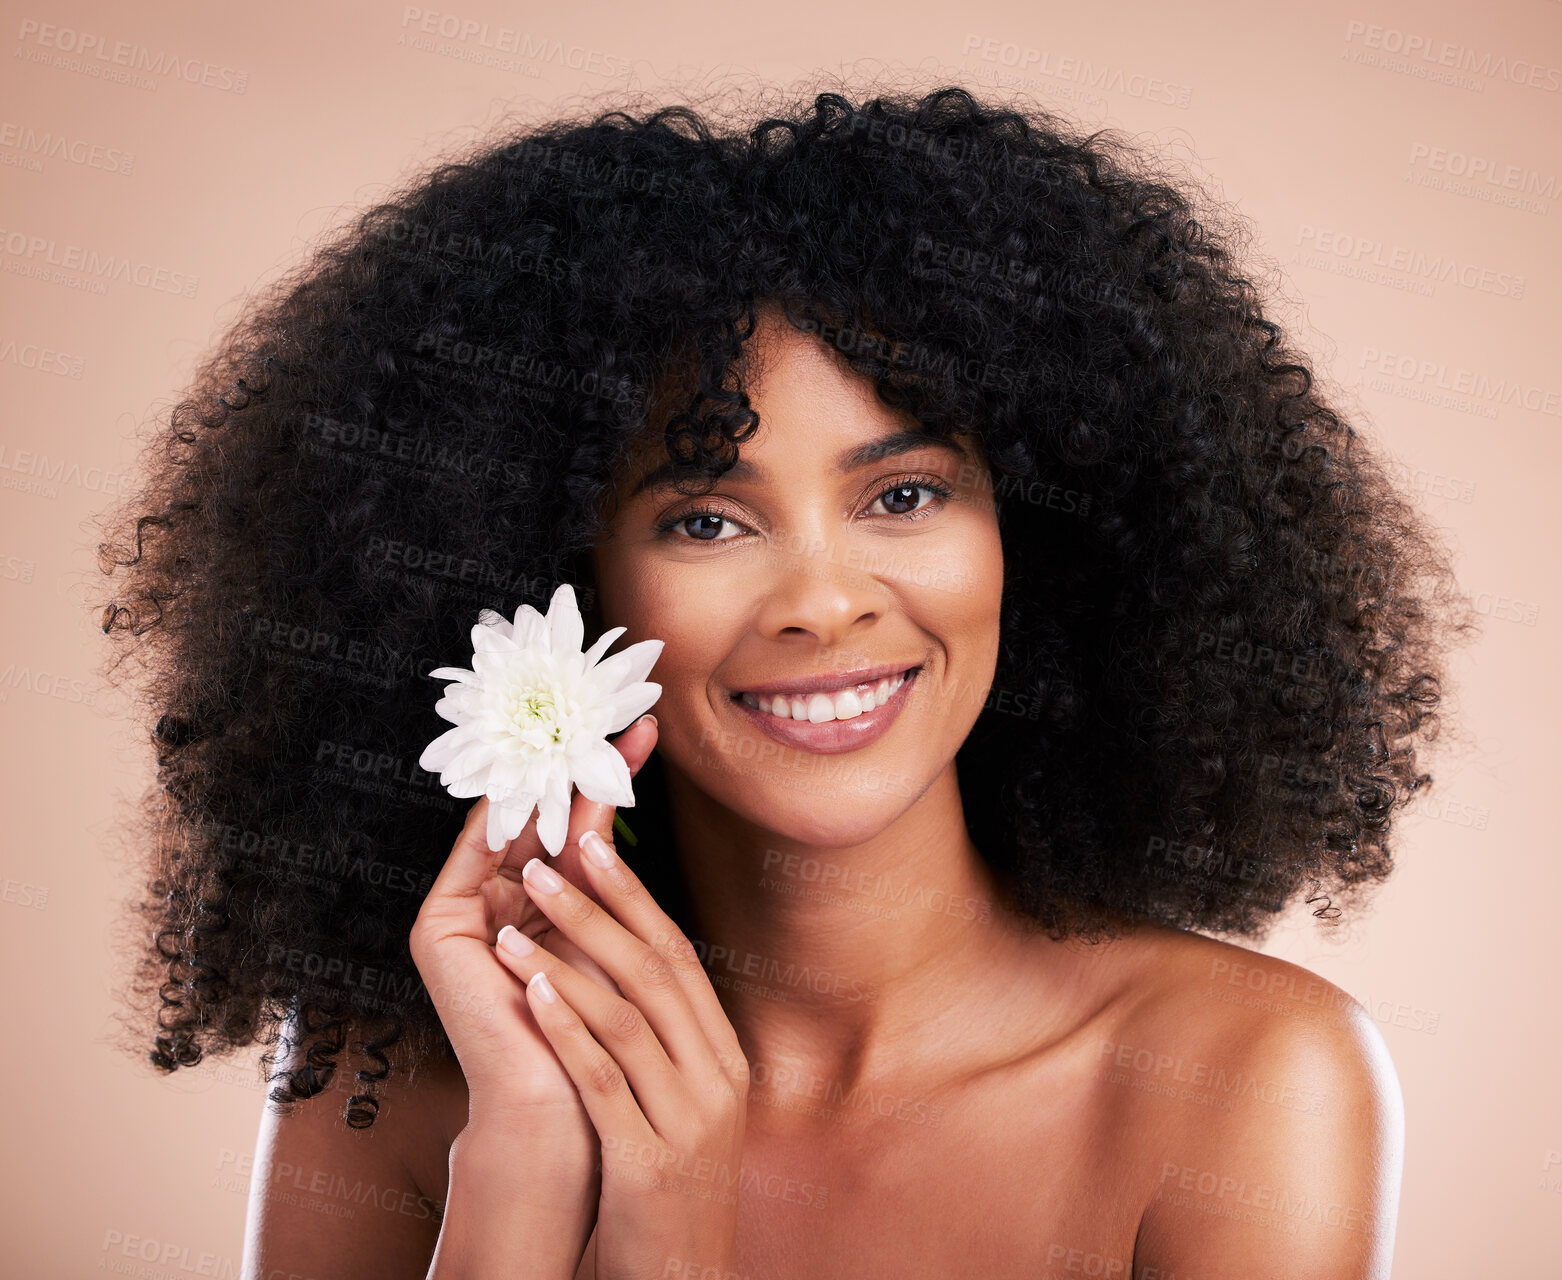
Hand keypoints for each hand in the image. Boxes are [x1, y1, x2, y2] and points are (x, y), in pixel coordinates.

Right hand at [407, 713, 659, 1144]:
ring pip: (511, 827)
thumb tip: (619, 783)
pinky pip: (475, 854)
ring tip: (591, 724)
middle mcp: (498, 902)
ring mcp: (463, 914)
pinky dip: (503, 812)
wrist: (570, 1108)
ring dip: (547, 774)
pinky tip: (537, 768)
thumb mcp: (609, 929)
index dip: (608, 776)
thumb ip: (600, 867)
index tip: (647, 728)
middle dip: (582, 763)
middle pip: (541, 817)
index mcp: (541, 906)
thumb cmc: (603, 1031)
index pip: (574, 826)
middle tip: (628, 712)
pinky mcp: (437, 929)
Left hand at [492, 815, 748, 1279]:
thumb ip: (667, 1038)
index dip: (636, 897)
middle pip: (657, 972)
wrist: (684, 1277)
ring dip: (569, 957)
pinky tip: (532, 991)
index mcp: (723, 1057)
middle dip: (599, 907)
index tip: (595, 847)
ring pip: (628, 1017)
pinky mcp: (648, 1161)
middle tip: (548, 857)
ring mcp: (687, 1119)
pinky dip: (568, 1029)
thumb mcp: (686, 1102)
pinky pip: (605, 1080)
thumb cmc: (669, 1184)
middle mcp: (715, 1079)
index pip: (680, 957)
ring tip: (516, 919)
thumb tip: (624, 963)